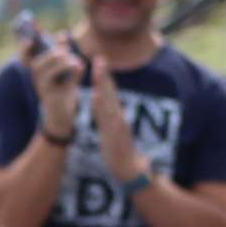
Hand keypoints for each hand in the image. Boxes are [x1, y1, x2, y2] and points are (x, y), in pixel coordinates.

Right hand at [25, 32, 82, 135]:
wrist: (64, 113)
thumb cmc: (64, 88)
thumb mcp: (64, 66)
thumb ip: (62, 50)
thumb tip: (62, 34)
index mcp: (38, 70)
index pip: (25, 57)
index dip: (26, 48)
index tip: (31, 39)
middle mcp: (36, 80)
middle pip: (37, 64)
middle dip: (53, 54)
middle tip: (67, 52)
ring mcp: (42, 89)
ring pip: (46, 72)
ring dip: (62, 62)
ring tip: (76, 62)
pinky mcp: (51, 96)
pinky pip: (57, 79)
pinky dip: (71, 69)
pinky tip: (80, 68)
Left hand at [90, 56, 145, 180]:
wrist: (129, 169)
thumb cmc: (119, 151)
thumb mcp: (110, 130)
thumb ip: (105, 115)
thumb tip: (98, 101)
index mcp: (116, 115)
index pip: (109, 93)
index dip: (104, 78)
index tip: (99, 61)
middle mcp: (118, 116)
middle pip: (110, 92)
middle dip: (104, 75)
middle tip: (99, 57)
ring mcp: (117, 124)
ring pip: (109, 101)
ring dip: (104, 85)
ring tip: (98, 70)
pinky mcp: (116, 134)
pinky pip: (107, 119)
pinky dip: (101, 108)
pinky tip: (96, 97)